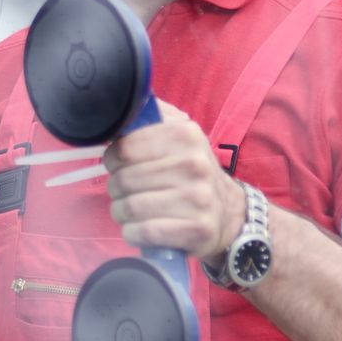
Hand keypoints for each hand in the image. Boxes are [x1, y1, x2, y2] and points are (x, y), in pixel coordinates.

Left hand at [102, 99, 245, 258]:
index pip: (124, 148)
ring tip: (128, 210)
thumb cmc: (190, 172)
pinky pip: (144, 232)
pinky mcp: (197, 229)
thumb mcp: (178, 135)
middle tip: (123, 191)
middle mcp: (194, 164)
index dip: (112, 159)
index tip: (118, 166)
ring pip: (130, 207)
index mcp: (185, 134)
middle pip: (123, 180)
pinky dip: (132, 232)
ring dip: (120, 212)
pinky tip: (137, 228)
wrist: (229, 214)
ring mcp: (198, 198)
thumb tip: (117, 108)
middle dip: (115, 188)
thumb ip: (150, 117)